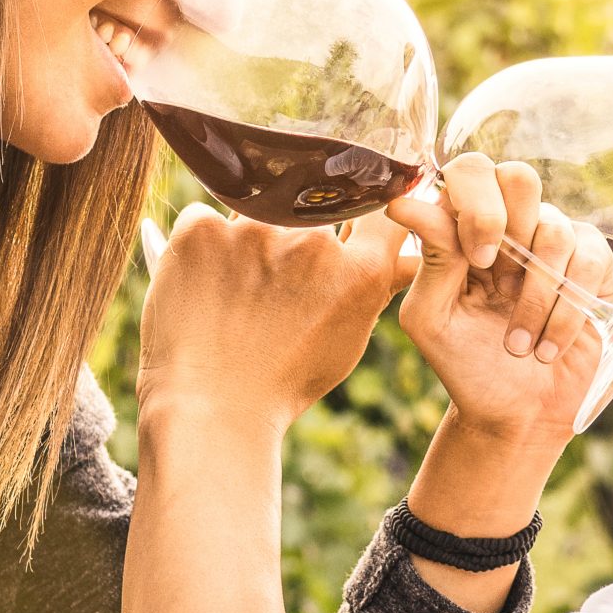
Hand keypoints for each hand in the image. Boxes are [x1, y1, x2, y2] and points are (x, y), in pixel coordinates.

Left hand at [136, 203, 409, 431]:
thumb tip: (412, 254)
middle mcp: (312, 242)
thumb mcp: (347, 338)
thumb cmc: (283, 381)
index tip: (351, 210)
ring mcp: (253, 231)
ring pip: (255, 212)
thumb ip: (377, 286)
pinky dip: (203, 249)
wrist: (208, 410)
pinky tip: (201, 289)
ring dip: (247, 243)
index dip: (368, 201)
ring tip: (234, 296)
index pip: (380, 207)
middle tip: (270, 286)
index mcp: (359, 271)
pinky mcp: (200, 231)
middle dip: (295, 236)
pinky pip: (204, 219)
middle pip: (311, 208)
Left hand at [386, 153, 612, 445]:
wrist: (516, 415)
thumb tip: (403, 202)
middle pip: (520, 177)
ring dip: (536, 298)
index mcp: (463, 229)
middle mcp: (508, 226)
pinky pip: (592, 259)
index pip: (471, 172)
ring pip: (556, 229)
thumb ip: (429, 258)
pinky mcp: (591, 267)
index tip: (479, 260)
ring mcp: (552, 244)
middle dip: (514, 231)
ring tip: (520, 345)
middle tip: (500, 284)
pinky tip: (550, 345)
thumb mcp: (431, 318)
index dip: (478, 206)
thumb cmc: (464, 366)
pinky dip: (568, 311)